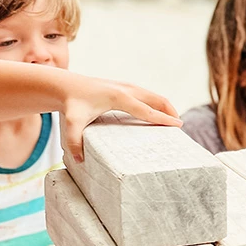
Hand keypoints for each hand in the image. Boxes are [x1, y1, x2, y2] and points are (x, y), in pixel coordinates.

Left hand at [62, 77, 181, 161]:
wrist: (66, 85)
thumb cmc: (71, 104)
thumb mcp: (70, 123)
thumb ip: (74, 142)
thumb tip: (80, 161)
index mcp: (119, 98)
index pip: (148, 111)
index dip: (164, 119)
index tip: (178, 125)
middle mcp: (127, 89)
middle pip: (157, 99)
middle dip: (170, 111)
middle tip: (179, 126)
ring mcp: (127, 86)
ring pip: (154, 95)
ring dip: (165, 106)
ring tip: (172, 121)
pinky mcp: (125, 87)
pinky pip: (147, 94)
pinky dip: (156, 103)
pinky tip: (157, 113)